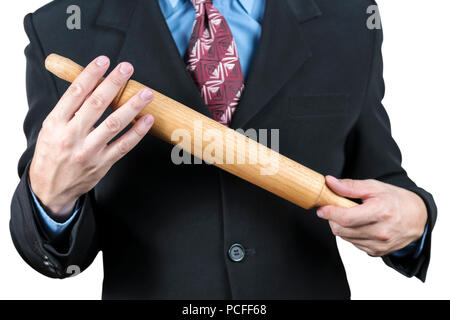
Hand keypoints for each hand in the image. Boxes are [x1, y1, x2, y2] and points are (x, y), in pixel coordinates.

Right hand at [29, 56, 153, 218]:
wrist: (50, 188)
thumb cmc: (52, 154)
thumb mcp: (50, 128)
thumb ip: (68, 109)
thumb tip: (90, 84)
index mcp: (56, 123)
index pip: (75, 93)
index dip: (91, 74)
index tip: (104, 61)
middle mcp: (72, 136)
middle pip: (96, 104)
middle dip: (114, 84)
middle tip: (127, 69)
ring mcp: (89, 151)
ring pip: (114, 124)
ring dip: (132, 106)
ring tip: (145, 93)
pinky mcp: (103, 163)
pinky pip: (124, 145)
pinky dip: (137, 132)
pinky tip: (147, 120)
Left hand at [317, 176, 427, 256]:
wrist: (417, 217)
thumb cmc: (395, 199)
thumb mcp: (374, 187)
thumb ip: (350, 186)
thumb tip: (330, 182)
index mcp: (380, 212)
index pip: (346, 217)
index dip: (329, 213)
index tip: (321, 208)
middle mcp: (381, 232)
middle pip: (341, 230)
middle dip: (333, 218)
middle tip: (336, 208)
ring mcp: (379, 244)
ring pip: (345, 238)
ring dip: (342, 226)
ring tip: (351, 215)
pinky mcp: (377, 252)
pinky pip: (353, 244)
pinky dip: (351, 234)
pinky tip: (360, 225)